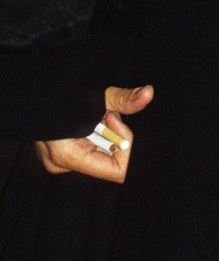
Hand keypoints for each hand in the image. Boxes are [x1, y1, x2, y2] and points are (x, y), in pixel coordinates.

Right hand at [36, 84, 153, 185]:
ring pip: (100, 154)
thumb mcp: (93, 95)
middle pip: (108, 161)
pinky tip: (83, 120)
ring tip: (91, 114)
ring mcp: (58, 161)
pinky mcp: (58, 155)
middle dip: (113, 136)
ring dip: (103, 134)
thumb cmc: (57, 94)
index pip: (116, 170)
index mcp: (67, 155)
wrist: (27, 90)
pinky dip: (93, 134)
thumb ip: (122, 99)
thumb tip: (148, 93)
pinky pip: (88, 150)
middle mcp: (62, 164)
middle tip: (103, 113)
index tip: (114, 119)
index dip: (124, 145)